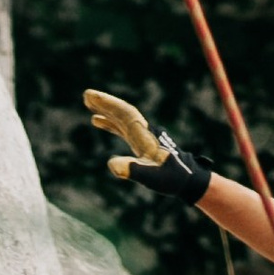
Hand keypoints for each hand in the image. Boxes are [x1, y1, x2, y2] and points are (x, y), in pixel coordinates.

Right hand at [84, 88, 210, 203]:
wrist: (187, 179)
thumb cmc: (170, 178)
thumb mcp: (151, 177)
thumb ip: (132, 170)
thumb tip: (111, 164)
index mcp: (144, 134)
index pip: (125, 113)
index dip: (109, 103)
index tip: (93, 96)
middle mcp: (143, 131)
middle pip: (122, 111)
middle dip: (105, 103)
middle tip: (86, 95)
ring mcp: (142, 136)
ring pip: (121, 118)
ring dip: (106, 110)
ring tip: (88, 104)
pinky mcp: (141, 143)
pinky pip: (122, 128)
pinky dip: (109, 123)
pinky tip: (97, 122)